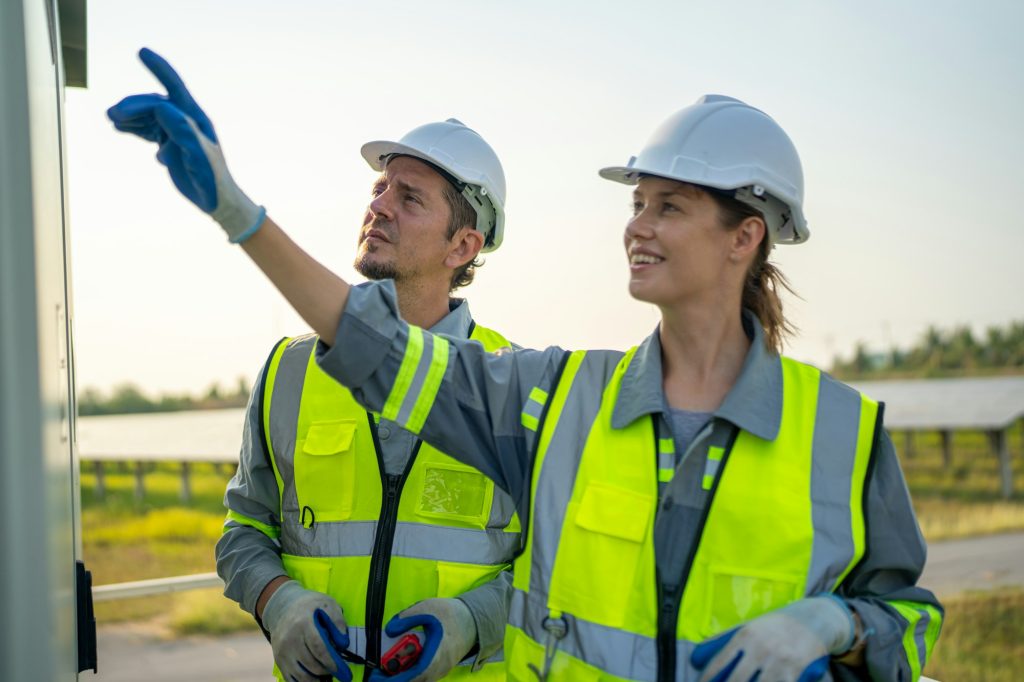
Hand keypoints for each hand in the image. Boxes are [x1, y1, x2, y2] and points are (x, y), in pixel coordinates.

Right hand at [106, 47, 264, 241]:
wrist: (217, 201)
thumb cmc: (213, 181)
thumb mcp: (200, 157)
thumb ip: (183, 131)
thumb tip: (161, 106)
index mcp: (196, 119)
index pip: (174, 88)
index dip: (159, 68)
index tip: (141, 51)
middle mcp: (186, 121)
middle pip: (155, 104)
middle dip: (134, 106)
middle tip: (113, 115)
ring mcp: (177, 132)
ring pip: (149, 116)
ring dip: (130, 115)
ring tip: (112, 119)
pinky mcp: (170, 144)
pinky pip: (148, 130)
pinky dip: (133, 127)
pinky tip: (119, 128)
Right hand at [261, 580, 351, 681]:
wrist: (282, 606)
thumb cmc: (310, 606)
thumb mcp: (327, 604)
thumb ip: (338, 621)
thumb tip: (343, 644)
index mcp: (303, 623)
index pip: (318, 647)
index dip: (331, 661)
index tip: (343, 670)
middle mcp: (290, 638)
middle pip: (311, 663)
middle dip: (327, 670)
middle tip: (338, 671)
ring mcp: (282, 651)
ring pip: (301, 675)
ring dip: (316, 679)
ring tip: (326, 674)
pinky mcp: (278, 660)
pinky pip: (290, 678)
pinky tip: (314, 679)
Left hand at [368, 598, 477, 681]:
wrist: (474, 619)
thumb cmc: (452, 614)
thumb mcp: (428, 608)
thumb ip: (407, 618)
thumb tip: (389, 630)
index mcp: (436, 655)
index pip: (412, 676)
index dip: (393, 680)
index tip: (376, 678)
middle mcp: (439, 668)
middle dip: (394, 679)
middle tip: (376, 674)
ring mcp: (441, 671)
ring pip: (418, 680)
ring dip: (402, 677)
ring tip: (385, 670)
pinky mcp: (440, 669)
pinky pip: (423, 677)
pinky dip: (410, 674)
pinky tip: (401, 665)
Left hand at [690, 595, 855, 681]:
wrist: (814, 618)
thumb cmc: (777, 625)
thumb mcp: (752, 626)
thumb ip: (728, 640)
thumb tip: (699, 655)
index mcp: (745, 635)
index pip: (720, 662)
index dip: (708, 678)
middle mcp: (759, 648)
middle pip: (737, 679)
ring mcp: (778, 661)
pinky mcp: (796, 670)